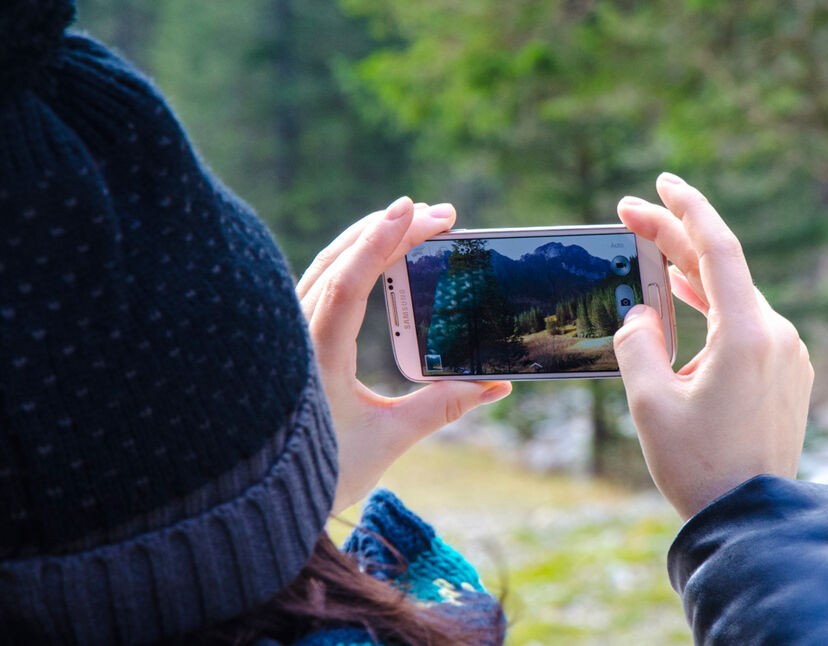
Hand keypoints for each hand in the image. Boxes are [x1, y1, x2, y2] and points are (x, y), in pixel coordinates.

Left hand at [297, 197, 511, 512]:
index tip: (414, 210)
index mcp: (317, 357)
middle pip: (338, 262)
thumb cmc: (322, 473)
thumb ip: (442, 407)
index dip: (382, 242)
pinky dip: (351, 262)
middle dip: (388, 229)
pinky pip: (320, 285)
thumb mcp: (388, 440)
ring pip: (326, 268)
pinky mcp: (292, 340)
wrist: (259, 501)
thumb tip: (495, 385)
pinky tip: (374, 256)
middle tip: (440, 215)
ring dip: (368, 240)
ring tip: (412, 222)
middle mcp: (296, 336)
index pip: (349, 283)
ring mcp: (289, 335)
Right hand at [613, 173, 812, 518]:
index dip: (687, 209)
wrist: (754, 520)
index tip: (661, 184)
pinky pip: (747, 326)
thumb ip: (637, 344)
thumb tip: (641, 314)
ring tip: (652, 256)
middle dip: (675, 240)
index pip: (718, 248)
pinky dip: (712, 310)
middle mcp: (777, 335)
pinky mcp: (788, 375)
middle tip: (631, 215)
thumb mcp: (650, 403)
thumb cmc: (700, 467)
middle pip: (722, 269)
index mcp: (747, 335)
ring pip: (734, 299)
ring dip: (692, 277)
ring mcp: (788, 355)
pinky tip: (684, 309)